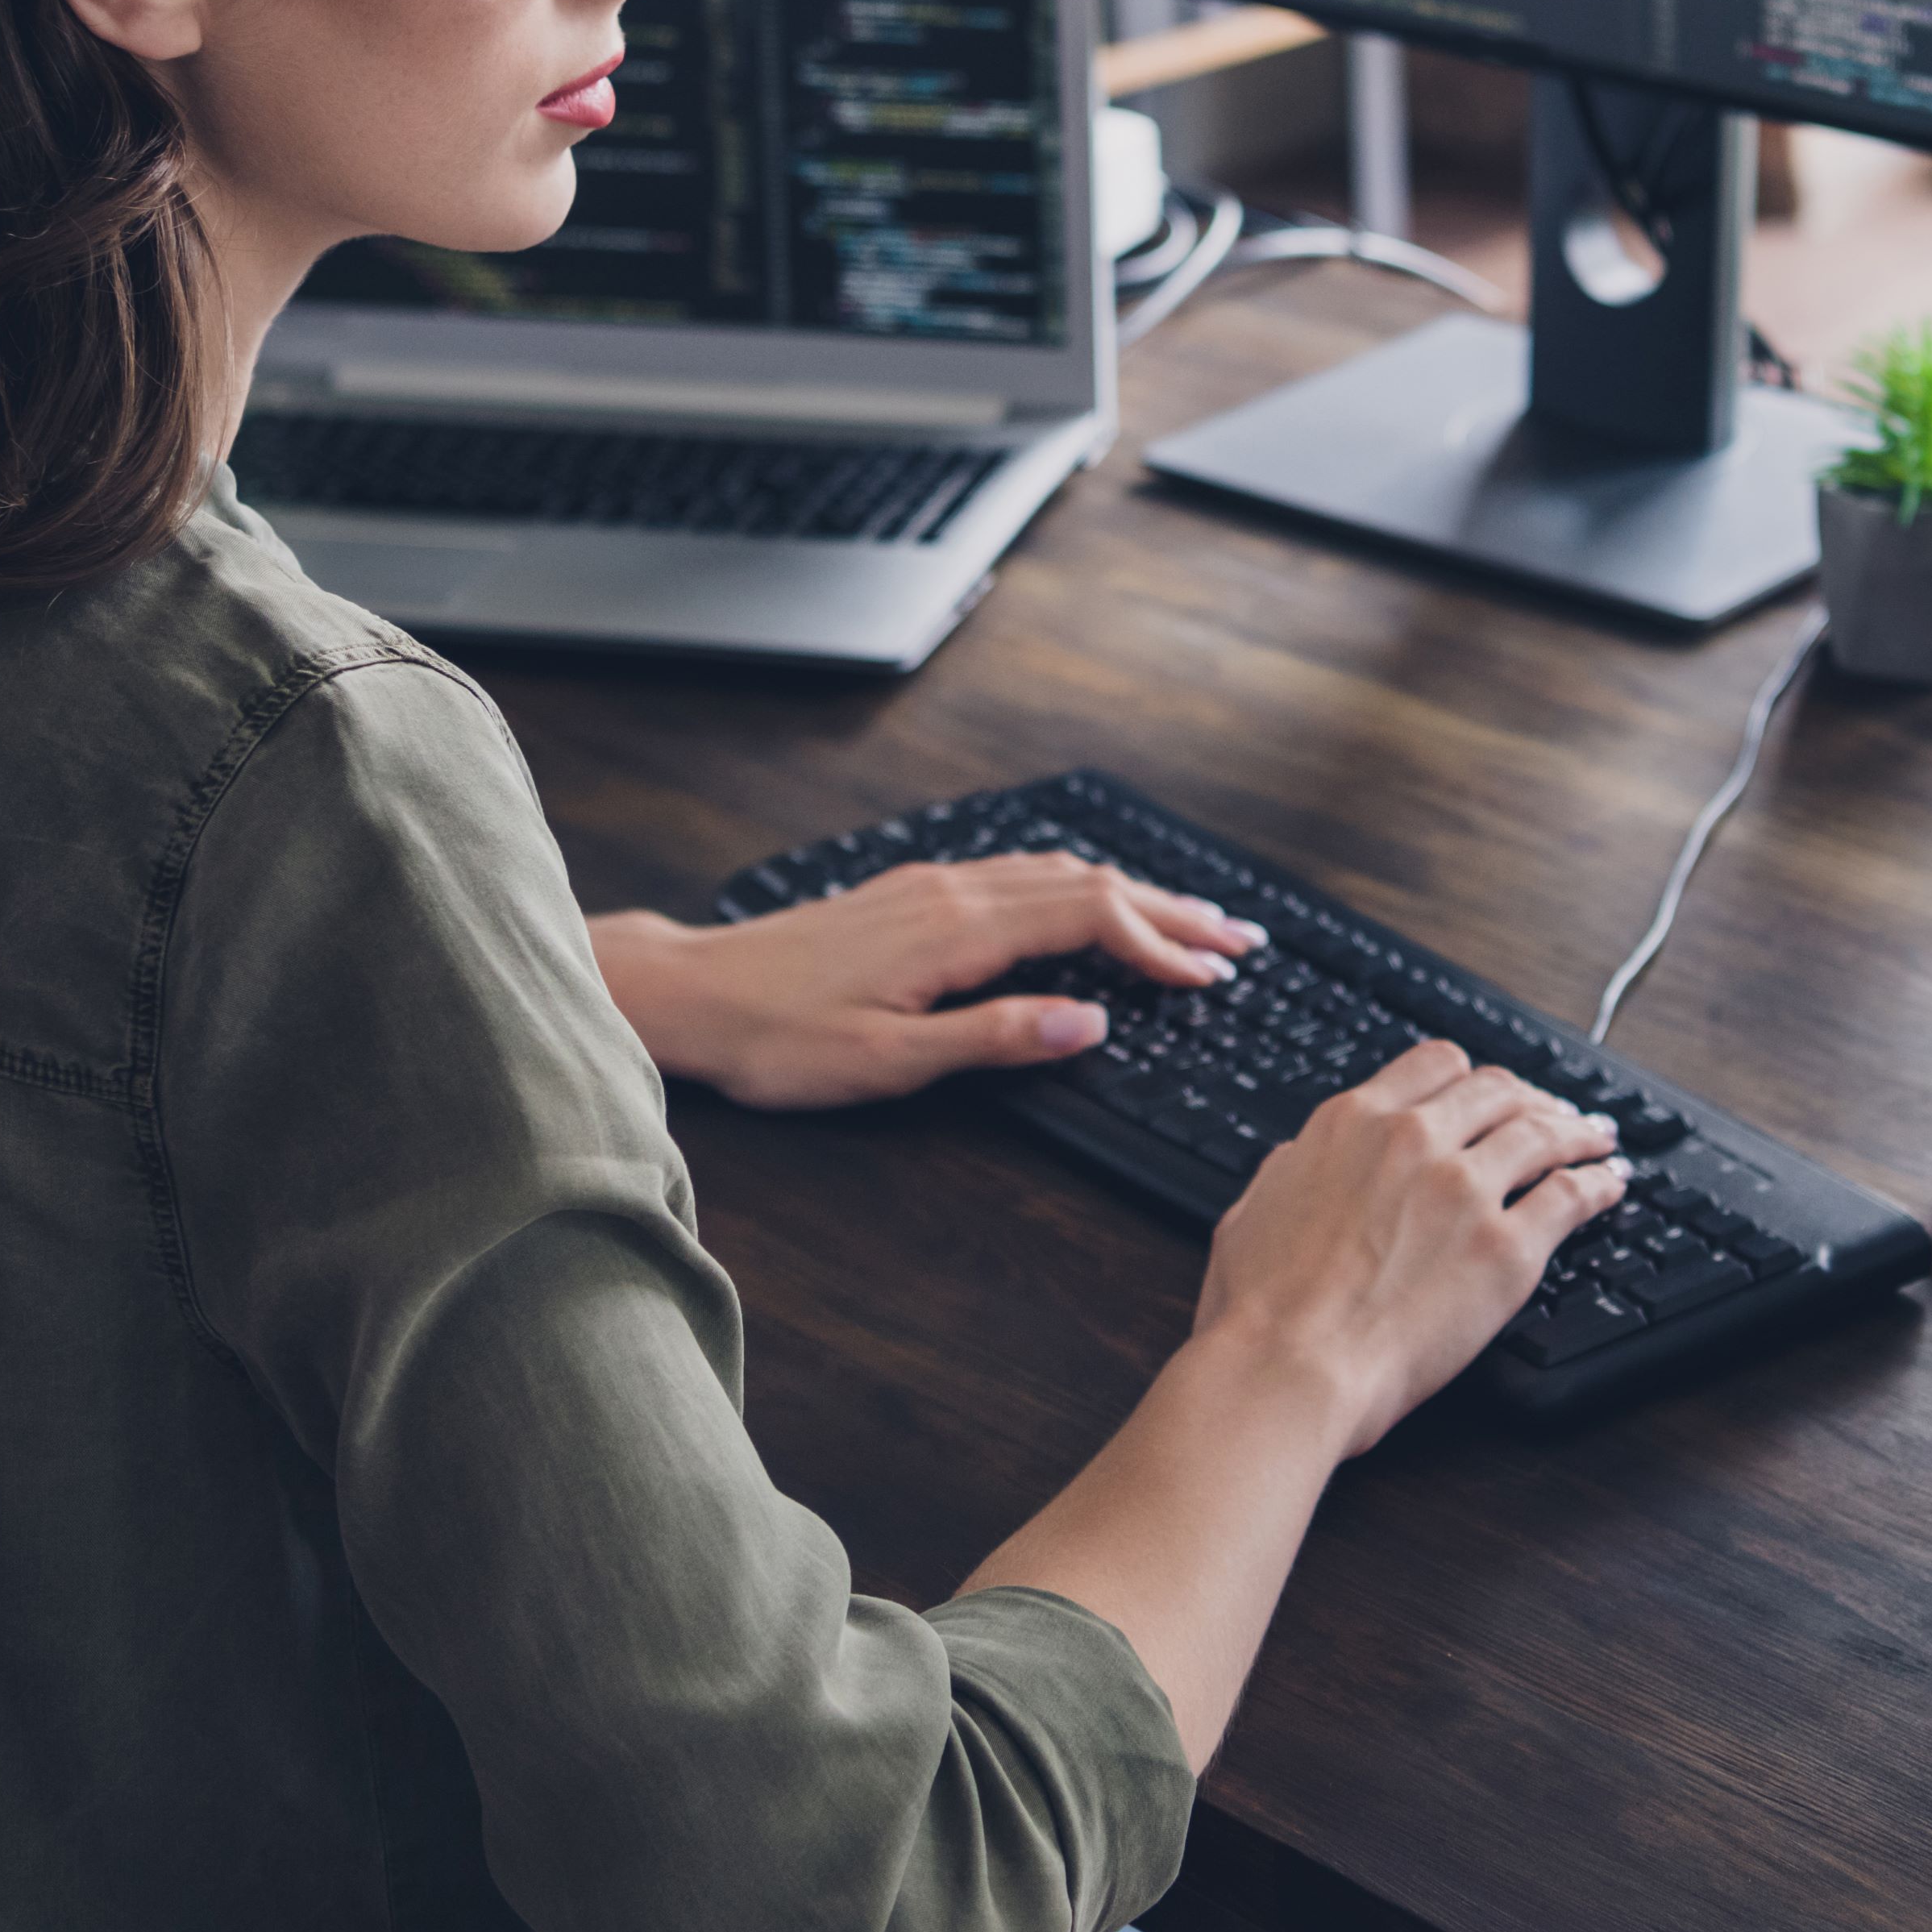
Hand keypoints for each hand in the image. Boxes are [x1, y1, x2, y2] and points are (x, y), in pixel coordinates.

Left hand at [589, 854, 1261, 1109]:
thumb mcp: (890, 1060)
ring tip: (1186, 918)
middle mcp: (952, 891)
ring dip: (1130, 893)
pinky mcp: (910, 892)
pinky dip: (1077, 885)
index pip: (1092, 918)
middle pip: (1089, 883)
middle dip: (1171, 909)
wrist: (693, 994)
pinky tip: (1087, 899)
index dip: (1162, 944)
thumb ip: (995, 1037)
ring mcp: (930, 884)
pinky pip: (1017, 870)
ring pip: (1056, 871)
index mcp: (959, 930)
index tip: (1212, 976)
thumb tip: (1089, 1022)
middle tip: (1238, 938)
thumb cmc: (779, 1040)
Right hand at [1191, 1040, 1628, 1456]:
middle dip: (1532, 1098)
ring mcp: (1466, 1190)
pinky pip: (1571, 1197)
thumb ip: (1292, 1170)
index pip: (1435, 1065)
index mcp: (1353, 1123)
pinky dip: (1598, 1184)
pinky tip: (1610, 1185)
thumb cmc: (1261, 1310)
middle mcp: (1416, 1140)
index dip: (1471, 1076)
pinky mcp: (1507, 1249)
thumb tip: (1304, 1157)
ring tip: (1599, 1138)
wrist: (1290, 1367)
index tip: (1488, 1091)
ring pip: (1544, 1133)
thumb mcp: (1254, 1210)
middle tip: (1553, 1113)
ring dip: (1579, 1131)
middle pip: (1498, 1091)